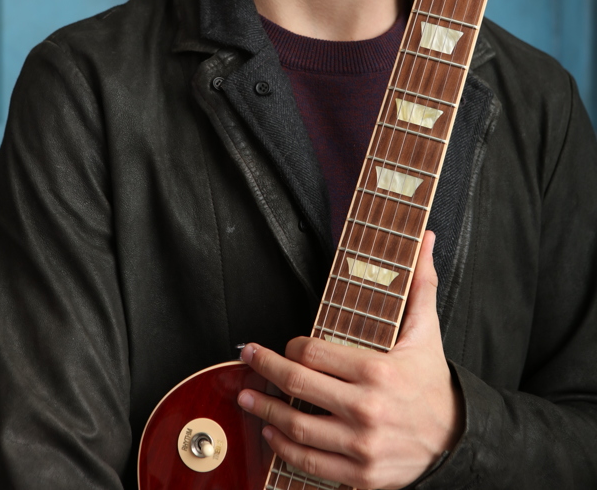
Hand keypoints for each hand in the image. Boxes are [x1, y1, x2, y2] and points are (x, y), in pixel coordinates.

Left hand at [237, 231, 462, 488]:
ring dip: (265, 409)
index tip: (287, 343)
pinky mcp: (360, 475)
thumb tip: (427, 237)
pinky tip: (272, 432)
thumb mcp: (427, 329)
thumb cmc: (432, 381)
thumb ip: (421, 281)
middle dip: (266, 368)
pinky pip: (310, 463)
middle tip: (249, 356)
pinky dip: (284, 448)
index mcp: (378, 372)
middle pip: (298, 386)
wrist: (455, 439)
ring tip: (248, 396)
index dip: (292, 346)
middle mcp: (366, 410)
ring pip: (297, 427)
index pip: (315, 353)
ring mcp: (361, 446)